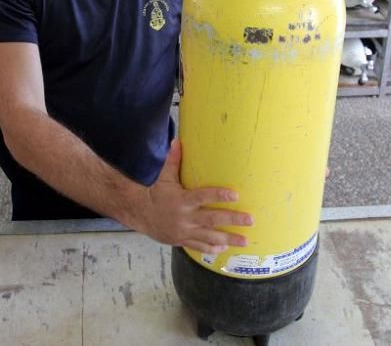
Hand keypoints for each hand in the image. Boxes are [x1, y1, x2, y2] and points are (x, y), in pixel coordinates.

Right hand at [133, 139, 253, 254]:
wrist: (141, 214)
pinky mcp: (182, 241)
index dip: (219, 196)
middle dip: (232, 220)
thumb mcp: (164, 177)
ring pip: (209, 237)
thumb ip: (173, 160)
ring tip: (245, 241)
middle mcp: (185, 217)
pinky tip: (225, 248)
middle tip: (250, 220)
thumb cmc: (156, 193)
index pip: (203, 197)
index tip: (236, 195)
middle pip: (212, 219)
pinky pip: (200, 247)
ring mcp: (184, 231)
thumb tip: (178, 141)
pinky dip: (213, 248)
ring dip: (228, 239)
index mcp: (182, 200)